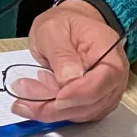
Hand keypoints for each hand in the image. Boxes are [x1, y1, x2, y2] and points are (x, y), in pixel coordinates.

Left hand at [13, 0, 129, 122]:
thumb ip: (61, 53)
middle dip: (56, 103)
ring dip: (49, 108)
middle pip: (91, 102)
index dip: (80, 93)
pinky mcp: (92, 102)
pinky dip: (51, 110)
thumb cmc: (65, 23)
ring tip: (24, 91)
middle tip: (24, 92)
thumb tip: (68, 80)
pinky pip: (74, 113)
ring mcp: (104, 92)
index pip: (104, 80)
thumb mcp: (53, 29)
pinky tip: (33, 99)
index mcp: (109, 52)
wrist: (70, 24)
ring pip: (80, 113)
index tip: (57, 97)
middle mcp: (113, 76)